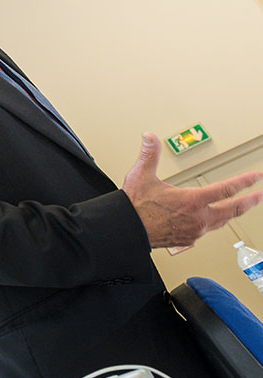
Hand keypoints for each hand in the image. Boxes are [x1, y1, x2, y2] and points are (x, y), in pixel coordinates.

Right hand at [123, 133, 262, 246]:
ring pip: (222, 222)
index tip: (256, 177)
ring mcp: (195, 231)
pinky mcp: (188, 240)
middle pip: (232, 210)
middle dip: (250, 202)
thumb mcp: (141, 175)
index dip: (244, 181)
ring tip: (240, 209)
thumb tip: (150, 137)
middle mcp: (198, 218)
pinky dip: (215, 224)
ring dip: (234, 214)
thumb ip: (149, 154)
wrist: (128, 230)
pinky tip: (212, 222)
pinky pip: (207, 231)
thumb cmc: (135, 207)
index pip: (226, 189)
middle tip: (260, 196)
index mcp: (192, 200)